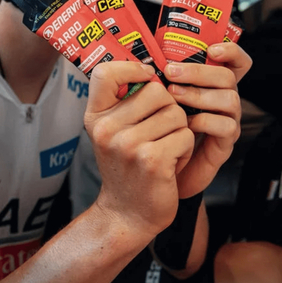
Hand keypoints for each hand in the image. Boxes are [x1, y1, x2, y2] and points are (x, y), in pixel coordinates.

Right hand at [83, 61, 194, 232]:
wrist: (127, 214)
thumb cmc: (126, 168)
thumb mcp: (112, 133)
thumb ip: (122, 102)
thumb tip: (149, 67)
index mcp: (95, 117)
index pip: (106, 72)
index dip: (133, 68)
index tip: (147, 79)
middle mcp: (107, 129)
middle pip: (158, 91)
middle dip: (169, 110)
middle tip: (159, 134)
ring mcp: (129, 145)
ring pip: (176, 114)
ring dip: (180, 133)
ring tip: (164, 151)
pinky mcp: (153, 160)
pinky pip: (186, 136)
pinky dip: (186, 150)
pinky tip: (171, 165)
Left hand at [163, 43, 253, 198]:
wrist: (156, 175)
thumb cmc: (155, 133)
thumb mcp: (155, 102)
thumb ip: (156, 80)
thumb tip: (142, 56)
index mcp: (210, 86)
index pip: (234, 62)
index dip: (230, 51)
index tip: (211, 49)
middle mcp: (223, 101)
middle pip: (228, 76)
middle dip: (199, 71)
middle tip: (171, 72)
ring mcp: (227, 122)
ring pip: (229, 99)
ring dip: (199, 94)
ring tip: (173, 96)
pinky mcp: (225, 144)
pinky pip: (225, 126)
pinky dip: (205, 122)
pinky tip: (185, 124)